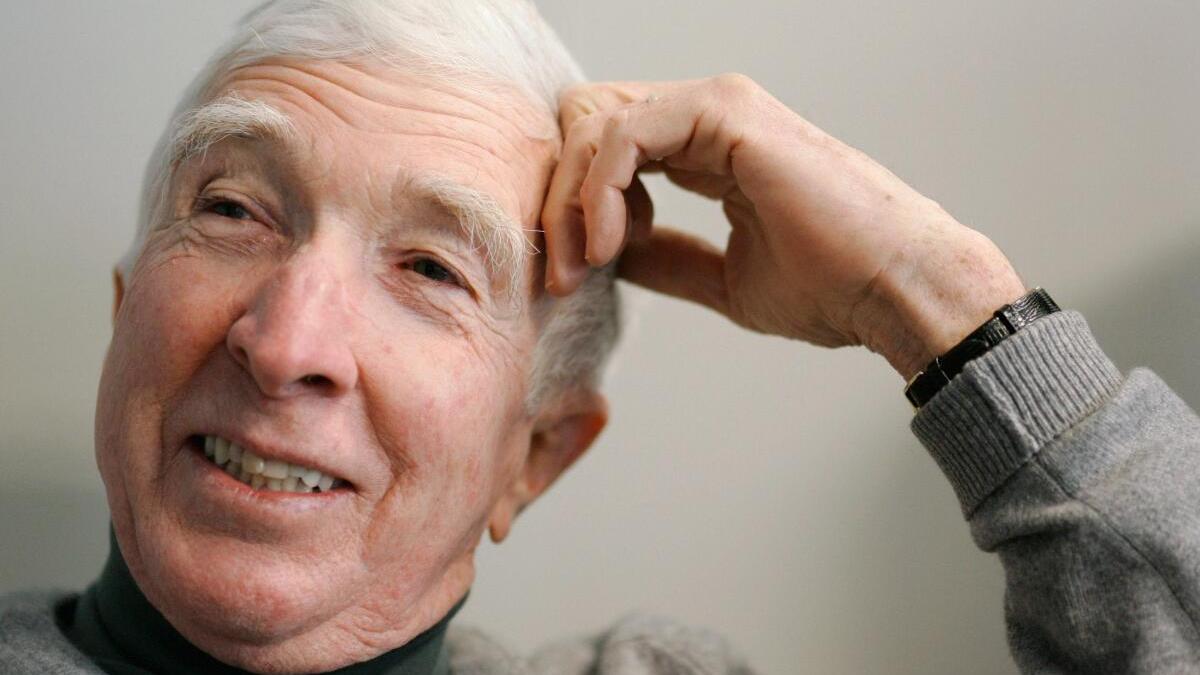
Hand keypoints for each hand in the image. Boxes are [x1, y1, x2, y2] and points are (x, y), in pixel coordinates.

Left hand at [540, 75, 1025, 377]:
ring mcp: (716, 107)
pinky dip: (602, 189)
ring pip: (594, 121)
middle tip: (564, 274)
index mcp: (707, 149)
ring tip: (587, 265)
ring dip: (572, 200)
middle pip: (585, 124)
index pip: (605, 150)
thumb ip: (665, 257)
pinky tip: (613, 243)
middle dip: (558, 199)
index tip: (576, 277)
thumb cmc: (831, 288)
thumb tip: (606, 253)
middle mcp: (706, 118)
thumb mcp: (721, 277)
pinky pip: (624, 132)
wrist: (893, 291)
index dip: (574, 209)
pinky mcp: (726, 113)